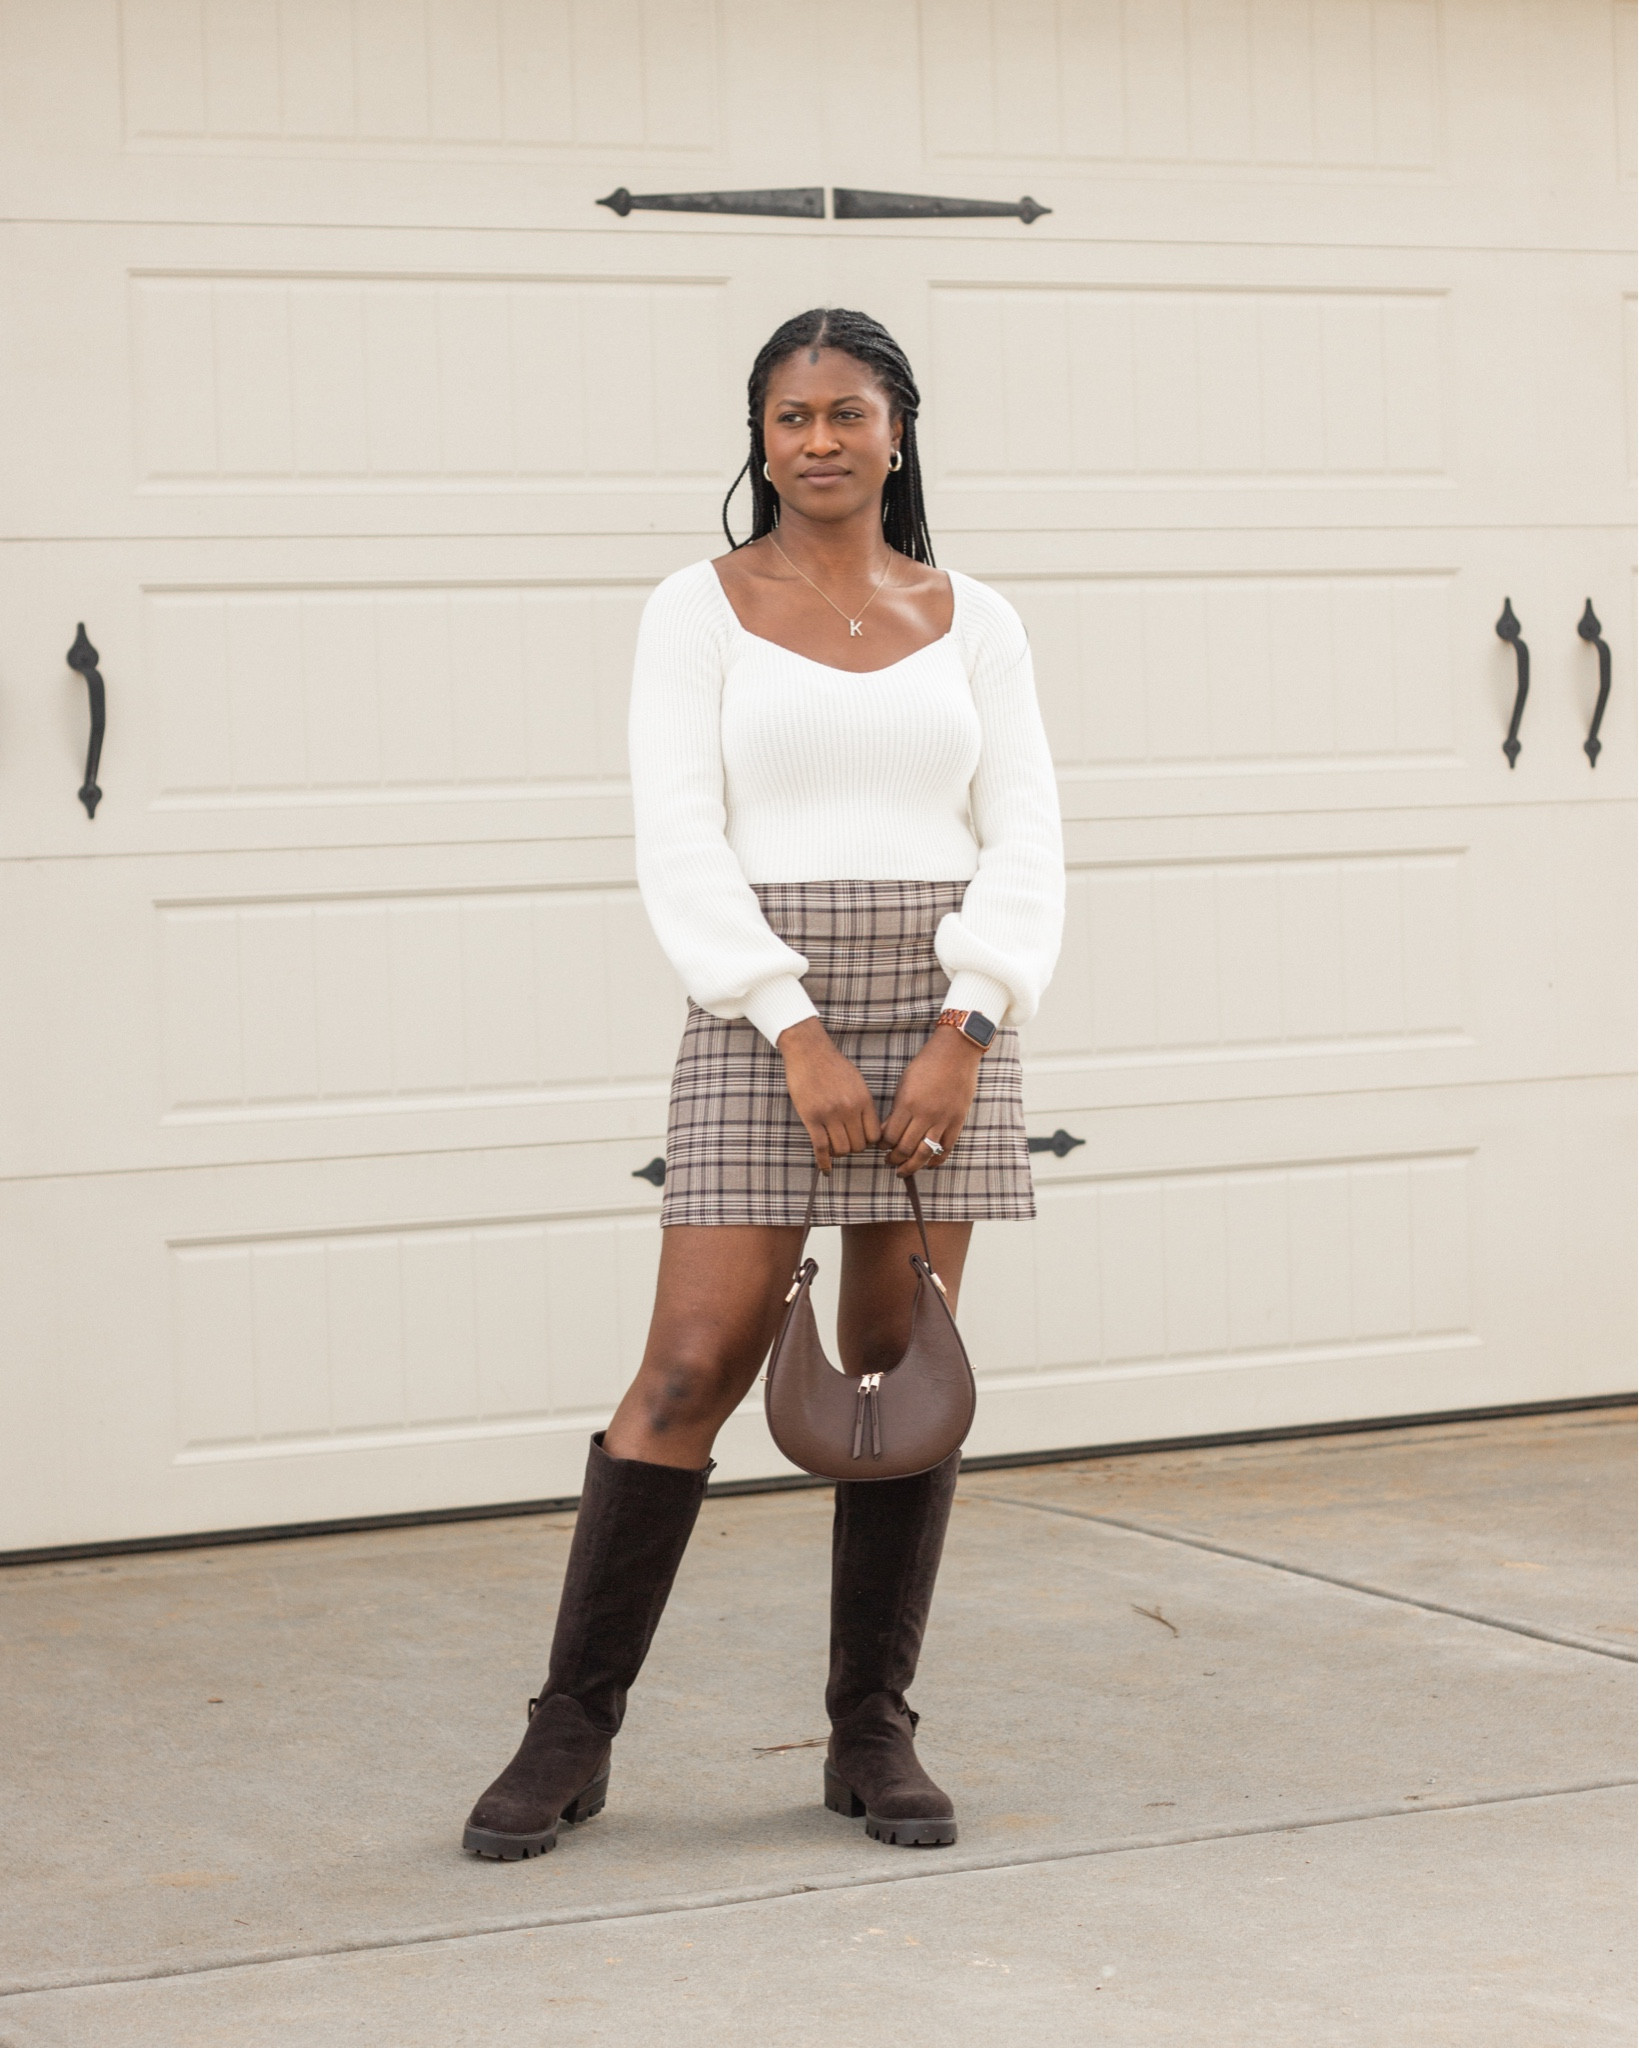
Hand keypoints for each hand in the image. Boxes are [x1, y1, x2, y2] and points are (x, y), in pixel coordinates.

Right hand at [777, 1017, 881, 1173]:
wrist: (809, 1051)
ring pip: (841, 1149)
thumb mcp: (857, 1082)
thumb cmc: (833, 1065)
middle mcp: (849, 1109)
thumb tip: (868, 1128)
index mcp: (863, 1100)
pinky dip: (823, 1162)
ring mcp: (830, 1115)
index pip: (874, 1135)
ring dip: (838, 1153)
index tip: (861, 1141)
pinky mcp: (811, 1118)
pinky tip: (825, 1169)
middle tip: (845, 1143)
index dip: (869, 1143)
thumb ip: (863, 1104)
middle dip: (853, 1148)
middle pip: (858, 1145)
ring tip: (833, 1147)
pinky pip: (821, 1147)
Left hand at [882, 1026, 982, 1177]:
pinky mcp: (957, 1121)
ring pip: (925, 1153)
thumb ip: (897, 1110)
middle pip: (905, 1148)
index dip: (883, 1146)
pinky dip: (936, 1160)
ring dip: (912, 1166)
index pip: (890, 1136)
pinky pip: (946, 1148)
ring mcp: (943, 1120)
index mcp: (908, 1104)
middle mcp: (925, 1115)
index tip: (881, 1148)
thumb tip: (887, 1132)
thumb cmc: (926, 1065)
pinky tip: (928, 1165)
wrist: (955, 1054)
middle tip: (889, 1162)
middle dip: (894, 1159)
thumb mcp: (904, 1084)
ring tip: (903, 1171)